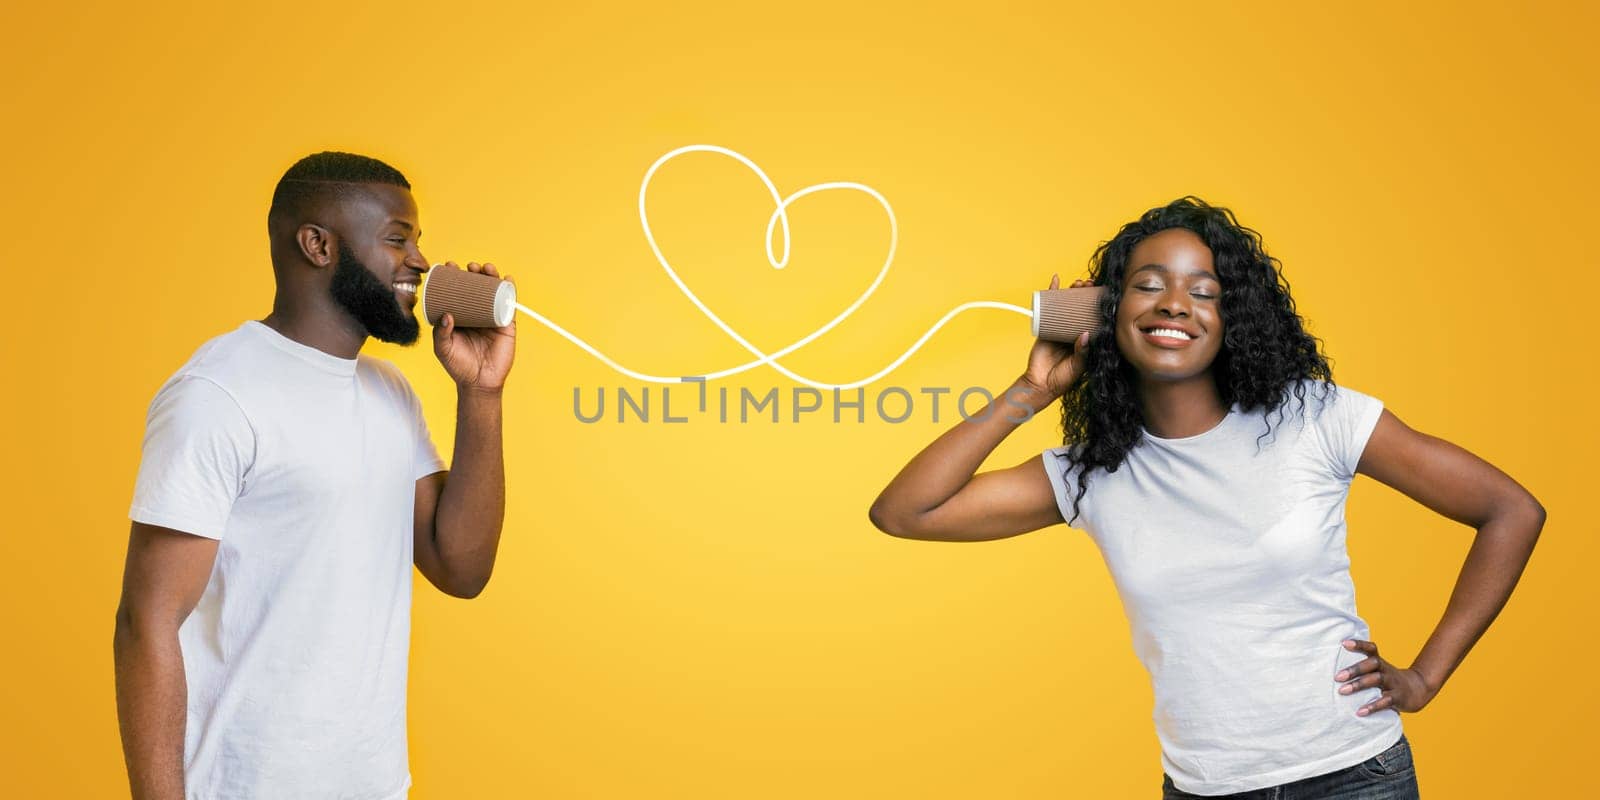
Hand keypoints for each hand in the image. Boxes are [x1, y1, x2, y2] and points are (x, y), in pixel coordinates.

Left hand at [431, 261, 516, 392]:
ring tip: (485, 268)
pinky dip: (510, 289)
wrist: (479, 382)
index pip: (456, 292)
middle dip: (473, 273)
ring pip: (492, 292)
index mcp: (460, 315)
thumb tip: (447, 314)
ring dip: (491, 276)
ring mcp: (492, 317)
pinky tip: (507, 279)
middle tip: (468, 267)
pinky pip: (509, 304)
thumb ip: (441, 332)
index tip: (449, 267)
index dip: (454, 278)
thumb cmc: (458, 365)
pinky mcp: (506, 324)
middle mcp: (476, 313)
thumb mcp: (443, 348)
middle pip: (476, 287)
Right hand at [1021, 275, 1092, 397]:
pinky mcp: (1045, 327)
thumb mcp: (1078, 366)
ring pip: (1066, 305)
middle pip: (1080, 307)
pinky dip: (1051, 292)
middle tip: (1089, 285)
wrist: (1040, 384)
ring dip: (1071, 291)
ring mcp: (1059, 328)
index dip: (1098, 305)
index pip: (1094, 317)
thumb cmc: (1063, 379)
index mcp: (1086, 340)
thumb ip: (1082, 352)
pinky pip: (1048, 307)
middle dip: (1085, 294)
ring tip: (1077, 283)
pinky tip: (1055, 280)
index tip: (1103, 294)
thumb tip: (1085, 334)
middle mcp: (1073, 331)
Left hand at [1335, 638, 1437, 715]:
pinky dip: (1373, 706)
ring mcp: (1393, 683)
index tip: (1344, 643)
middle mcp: (1386, 670)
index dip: (1359, 644)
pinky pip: (1385, 701)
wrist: (1417, 690)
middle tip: (1337, 677)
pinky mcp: (1398, 697)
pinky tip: (1360, 711)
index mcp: (1380, 662)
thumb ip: (1361, 667)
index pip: (1371, 648)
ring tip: (1342, 691)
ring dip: (1359, 685)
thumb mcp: (1378, 670)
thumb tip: (1330, 667)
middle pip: (1372, 664)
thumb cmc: (1388, 679)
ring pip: (1377, 680)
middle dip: (1354, 669)